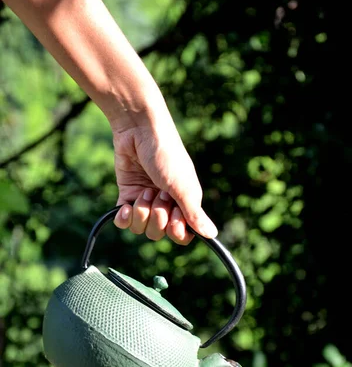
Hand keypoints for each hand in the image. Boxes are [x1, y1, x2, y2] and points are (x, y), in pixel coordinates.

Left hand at [112, 124, 217, 244]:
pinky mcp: (127, 195)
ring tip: (144, 191)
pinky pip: (124, 221)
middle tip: (159, 194)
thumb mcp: (183, 187)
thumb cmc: (167, 156)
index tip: (174, 217)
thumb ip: (194, 214)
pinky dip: (123, 217)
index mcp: (184, 203)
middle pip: (159, 233)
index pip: (182, 235)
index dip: (176, 232)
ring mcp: (146, 201)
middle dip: (157, 217)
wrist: (139, 131)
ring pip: (140, 228)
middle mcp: (166, 205)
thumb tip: (212, 235)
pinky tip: (126, 206)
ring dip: (141, 213)